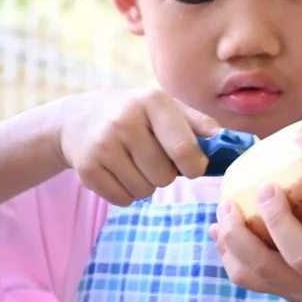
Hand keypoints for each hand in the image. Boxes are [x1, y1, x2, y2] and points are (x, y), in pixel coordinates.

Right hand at [56, 88, 219, 205]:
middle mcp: (124, 121)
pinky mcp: (87, 169)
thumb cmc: (132, 114)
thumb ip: (196, 123)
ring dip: (145, 185)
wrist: (76, 120)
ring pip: (144, 191)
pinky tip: (117, 172)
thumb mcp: (162, 107)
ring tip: (133, 164)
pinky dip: (125, 193)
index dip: (194, 166)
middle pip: (164, 176)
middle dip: (164, 174)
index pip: (184, 149)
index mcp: (151, 101)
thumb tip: (225, 141)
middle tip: (151, 158)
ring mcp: (103, 146)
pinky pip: (123, 199)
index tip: (192, 167)